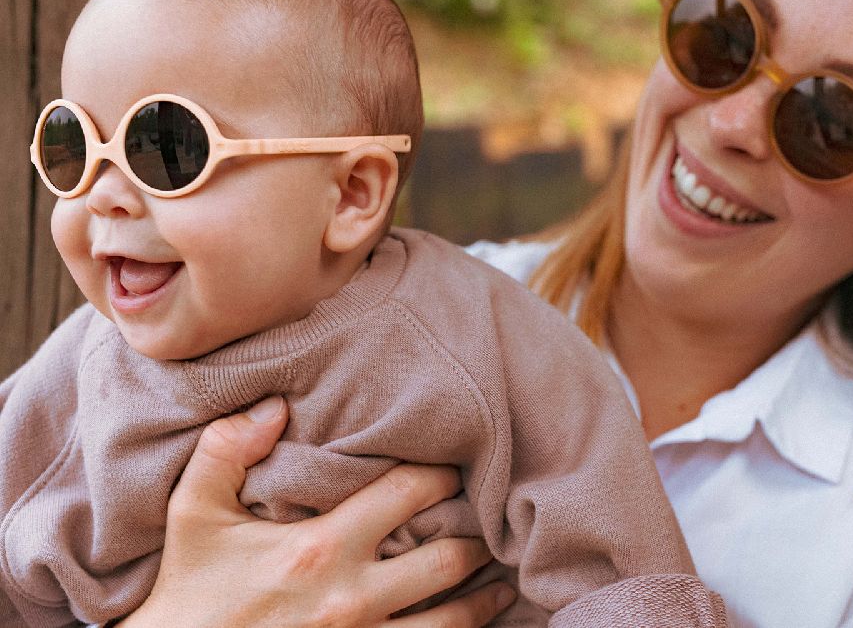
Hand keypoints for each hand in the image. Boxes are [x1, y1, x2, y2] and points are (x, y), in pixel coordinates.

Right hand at [120, 396, 515, 626]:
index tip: (455, 464)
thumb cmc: (189, 590)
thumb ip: (227, 450)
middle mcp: (352, 597)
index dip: (439, 475)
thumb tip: (274, 405)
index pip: (405, 495)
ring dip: (484, 598)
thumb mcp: (192, 513)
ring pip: (451, 621)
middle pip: (445, 559)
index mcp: (320, 548)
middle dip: (476, 535)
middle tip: (494, 518)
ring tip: (504, 580)